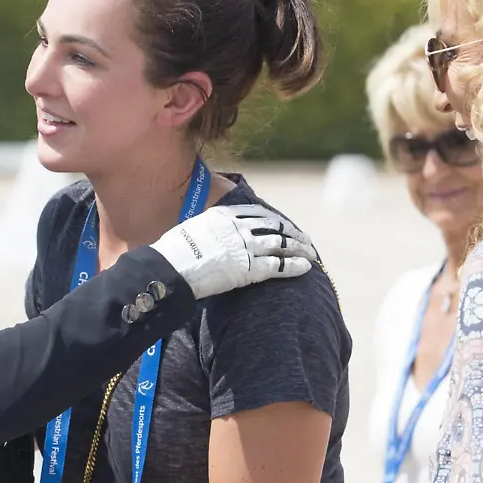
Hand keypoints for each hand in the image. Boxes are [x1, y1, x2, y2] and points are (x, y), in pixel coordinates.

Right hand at [149, 204, 316, 298]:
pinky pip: (279, 265)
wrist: (171, 267)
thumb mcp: (189, 229)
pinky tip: (306, 267)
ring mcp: (246, 247)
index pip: (257, 214)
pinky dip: (294, 266)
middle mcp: (239, 228)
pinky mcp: (250, 268)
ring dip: (299, 248)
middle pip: (274, 226)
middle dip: (292, 233)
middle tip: (304, 240)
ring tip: (310, 253)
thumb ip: (205, 228)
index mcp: (224, 215)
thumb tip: (203, 232)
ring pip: (281, 244)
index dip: (274, 220)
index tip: (283, 225)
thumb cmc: (173, 252)